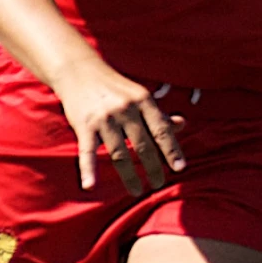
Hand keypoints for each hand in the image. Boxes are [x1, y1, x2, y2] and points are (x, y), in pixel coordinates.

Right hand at [51, 59, 184, 194]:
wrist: (78, 71)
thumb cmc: (115, 88)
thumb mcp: (139, 96)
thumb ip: (158, 114)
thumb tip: (182, 124)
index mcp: (143, 100)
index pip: (161, 130)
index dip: (172, 150)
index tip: (180, 168)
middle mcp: (125, 109)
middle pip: (143, 145)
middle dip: (153, 167)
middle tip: (159, 184)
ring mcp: (104, 118)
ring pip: (119, 153)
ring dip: (129, 176)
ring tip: (137, 191)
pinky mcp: (84, 125)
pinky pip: (87, 152)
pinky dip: (88, 170)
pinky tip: (90, 186)